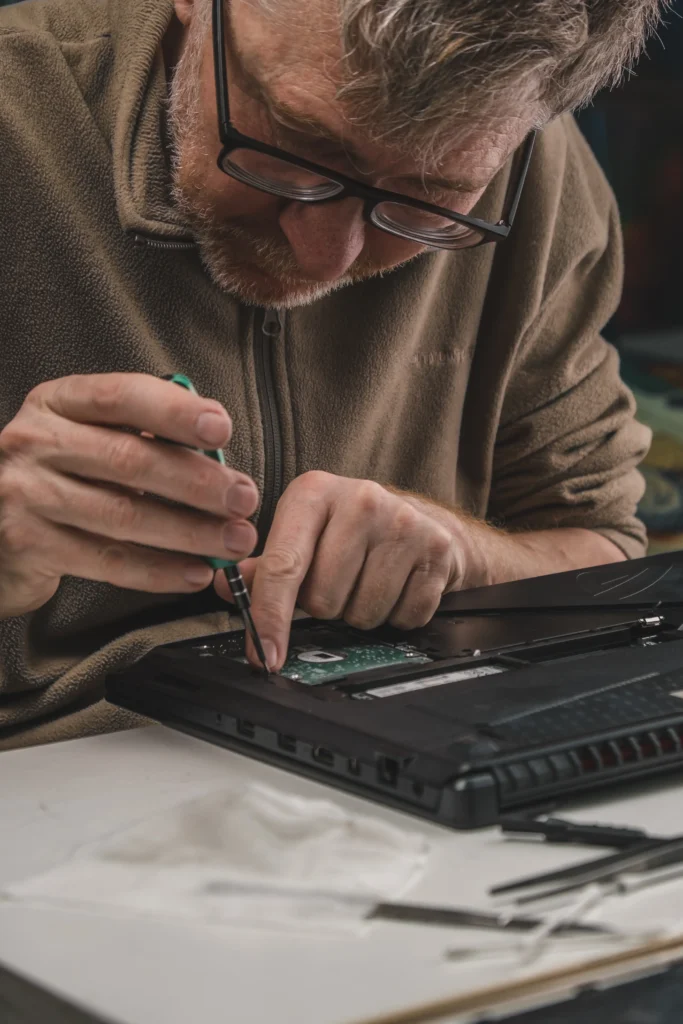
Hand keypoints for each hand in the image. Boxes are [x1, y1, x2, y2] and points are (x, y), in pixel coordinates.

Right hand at [0, 373, 258, 617]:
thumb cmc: (56, 477)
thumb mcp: (84, 438)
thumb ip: (137, 436)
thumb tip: (215, 453)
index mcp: (56, 403)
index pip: (121, 396)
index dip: (174, 411)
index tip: (221, 427)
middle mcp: (34, 442)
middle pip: (129, 459)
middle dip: (198, 482)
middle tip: (244, 498)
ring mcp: (26, 494)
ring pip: (124, 515)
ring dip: (189, 531)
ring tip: (233, 539)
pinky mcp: (27, 544)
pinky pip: (107, 561)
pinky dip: (158, 570)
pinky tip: (193, 572)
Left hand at [214, 471, 461, 670]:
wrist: (425, 520)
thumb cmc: (352, 529)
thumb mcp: (303, 532)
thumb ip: (264, 564)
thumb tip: (225, 586)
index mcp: (314, 492)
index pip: (283, 566)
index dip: (269, 618)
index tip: (263, 655)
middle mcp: (360, 500)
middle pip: (322, 599)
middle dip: (325, 607)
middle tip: (337, 583)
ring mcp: (403, 524)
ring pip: (362, 614)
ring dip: (359, 614)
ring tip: (366, 582)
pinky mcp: (437, 550)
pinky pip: (403, 617)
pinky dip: (396, 616)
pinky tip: (395, 587)